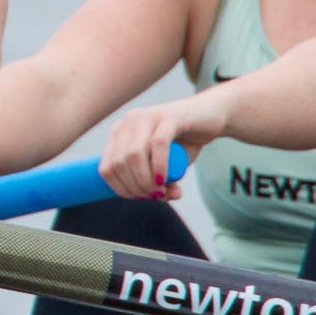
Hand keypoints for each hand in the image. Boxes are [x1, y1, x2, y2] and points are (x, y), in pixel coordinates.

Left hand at [101, 93, 223, 200]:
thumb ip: (160, 181)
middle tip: (156, 196)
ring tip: (162, 191)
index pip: (106, 168)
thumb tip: (158, 197)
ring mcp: (146, 117)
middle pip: (118, 164)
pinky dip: (159, 166)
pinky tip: (165, 179)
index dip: (121, 189)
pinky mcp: (168, 117)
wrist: (209, 116)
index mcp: (119, 134)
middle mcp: (128, 123)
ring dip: (146, 180)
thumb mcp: (166, 165)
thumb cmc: (184, 143)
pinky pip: (158, 144)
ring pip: (133, 155)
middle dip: (136, 188)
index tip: (141, 198)